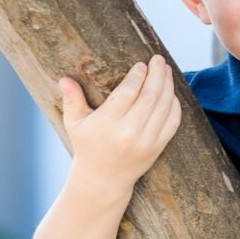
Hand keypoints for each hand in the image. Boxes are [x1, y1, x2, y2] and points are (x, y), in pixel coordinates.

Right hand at [58, 54, 181, 196]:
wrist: (103, 179)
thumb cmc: (87, 146)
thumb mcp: (74, 124)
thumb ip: (72, 100)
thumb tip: (64, 78)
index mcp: (108, 123)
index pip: (128, 93)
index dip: (138, 76)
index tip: (141, 64)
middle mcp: (129, 132)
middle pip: (150, 96)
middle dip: (157, 74)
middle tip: (158, 59)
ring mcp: (146, 141)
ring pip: (164, 107)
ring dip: (168, 86)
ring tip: (167, 71)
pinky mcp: (157, 147)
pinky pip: (172, 122)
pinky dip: (175, 105)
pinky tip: (171, 92)